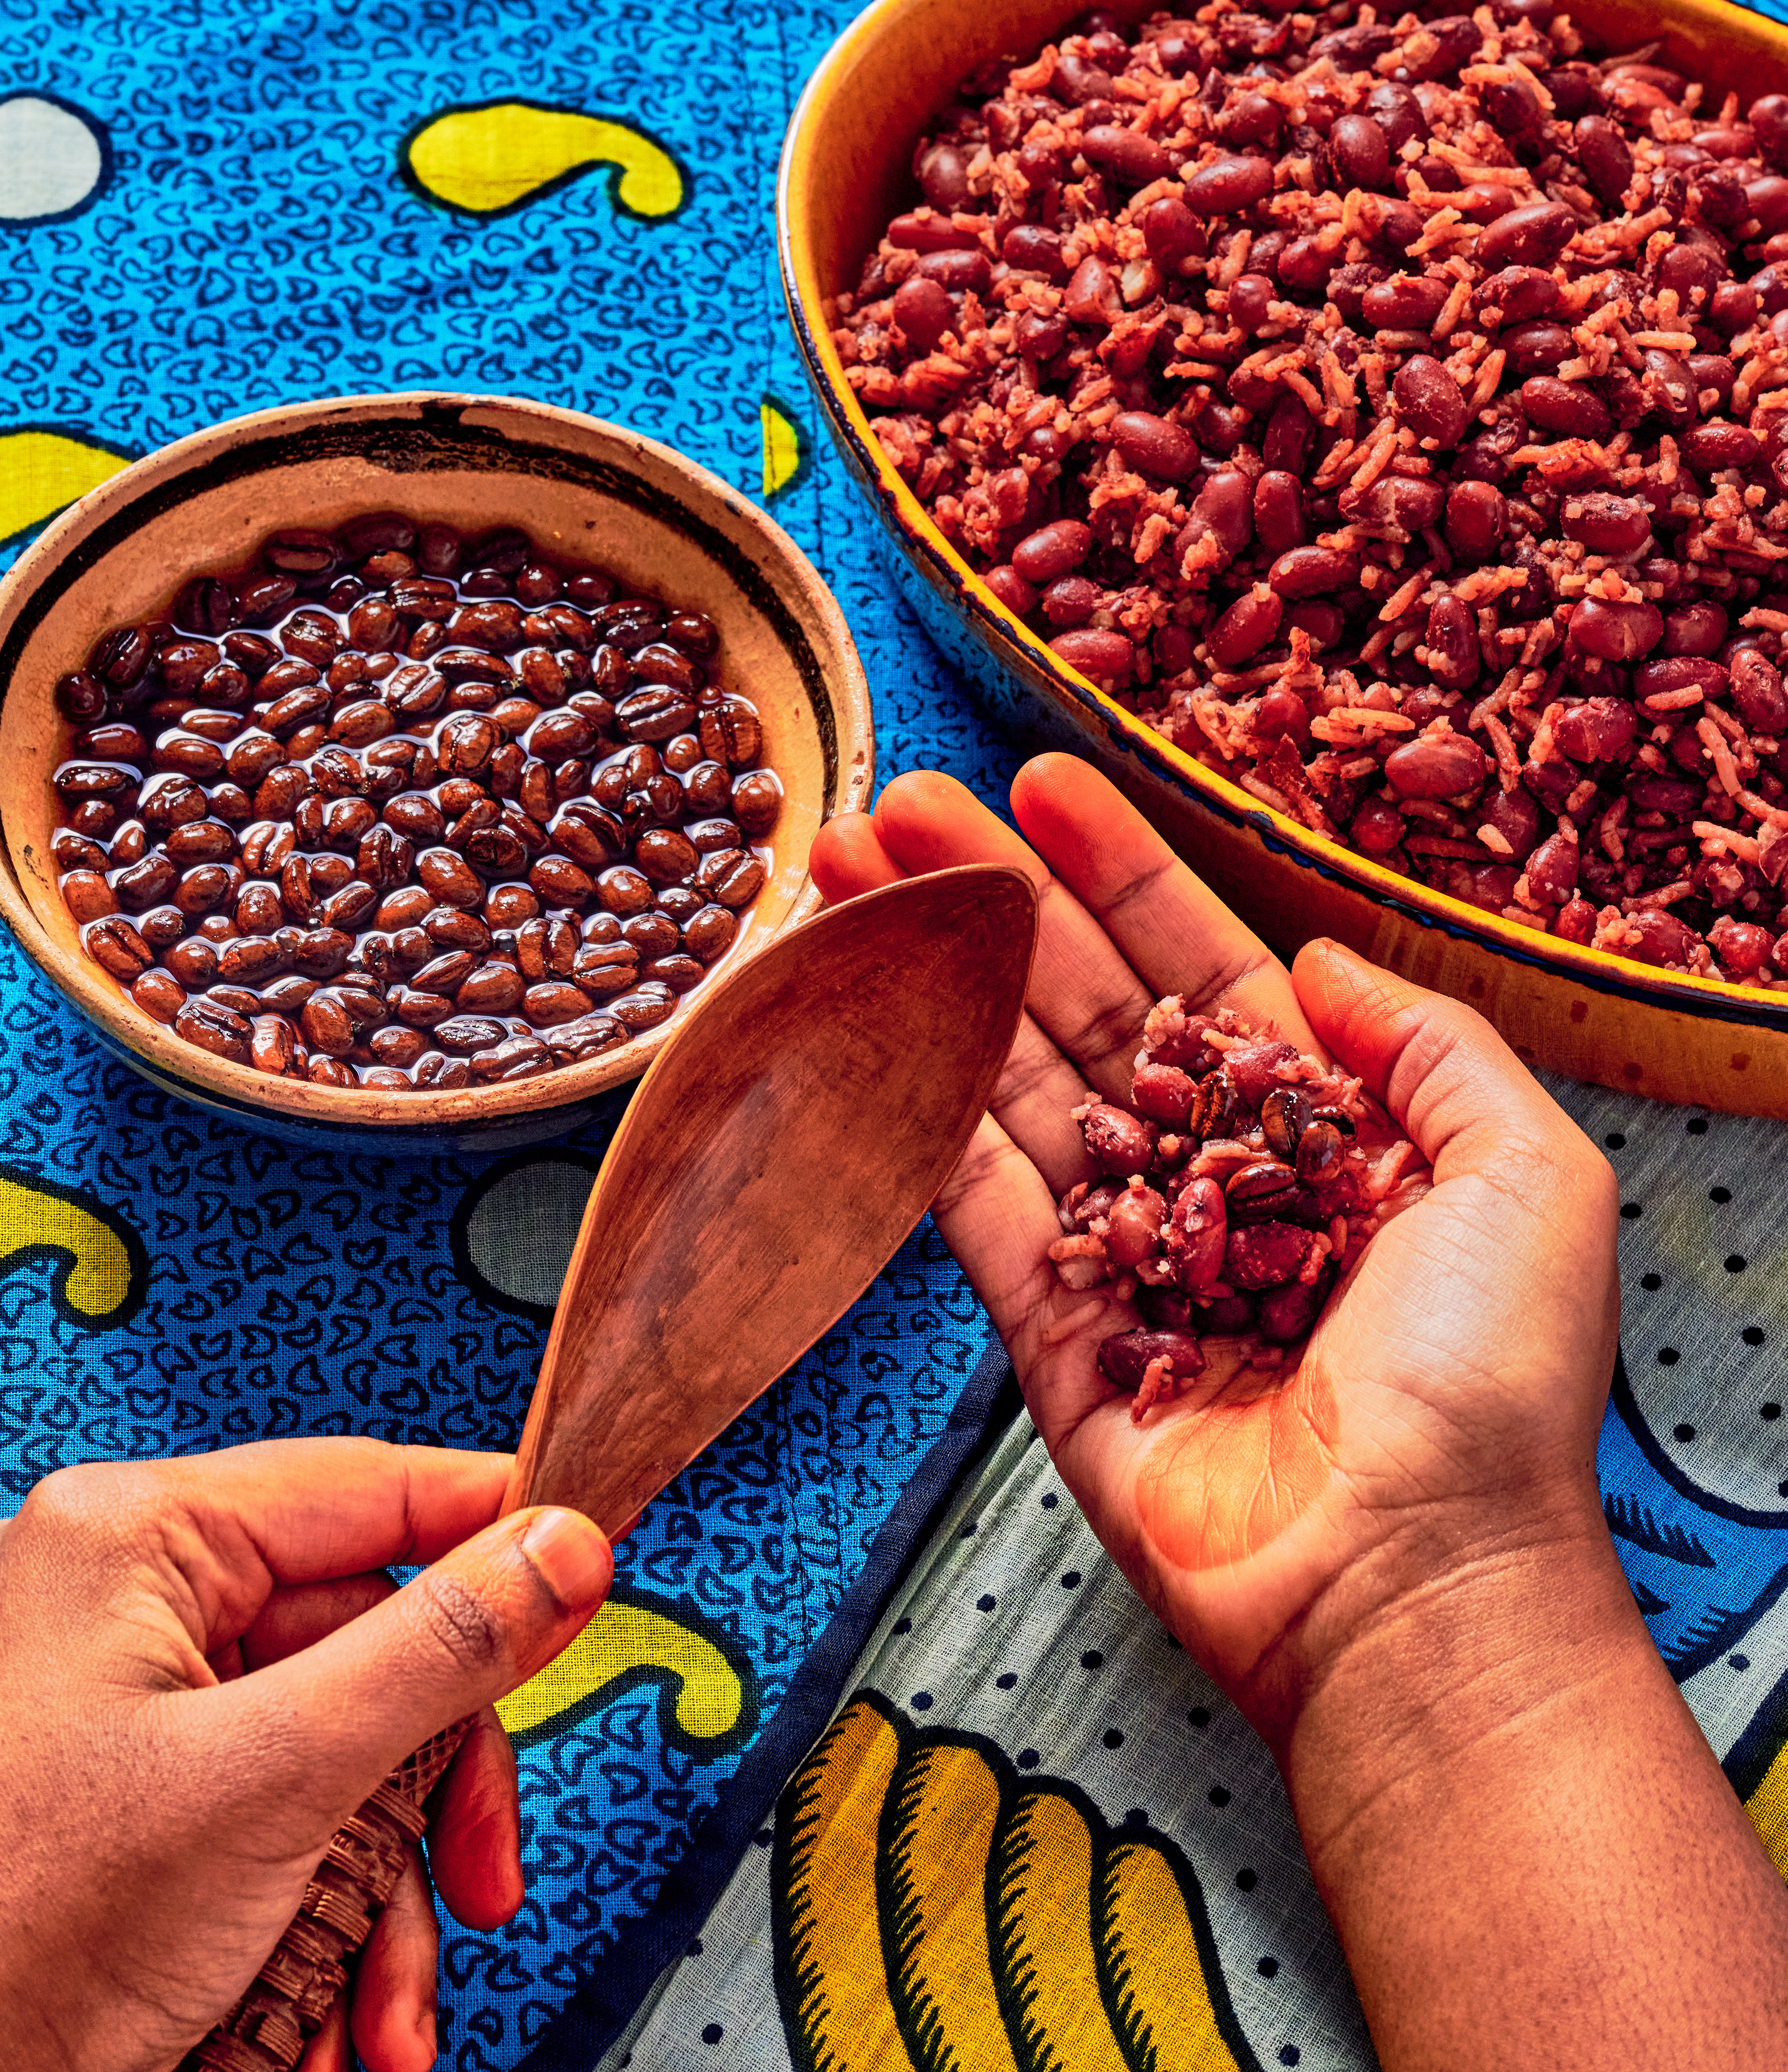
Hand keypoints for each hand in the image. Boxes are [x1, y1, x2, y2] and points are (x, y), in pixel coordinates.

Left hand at [0, 1440, 611, 2071]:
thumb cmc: (5, 1940)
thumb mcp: (277, 1774)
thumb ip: (439, 1647)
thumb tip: (559, 1546)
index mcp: (127, 1539)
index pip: (370, 1489)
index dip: (494, 1533)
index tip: (587, 1572)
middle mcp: (116, 1600)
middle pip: (364, 1649)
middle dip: (425, 1798)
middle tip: (476, 1876)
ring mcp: (113, 1699)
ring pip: (329, 1755)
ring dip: (377, 1894)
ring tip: (380, 2008)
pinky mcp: (120, 1790)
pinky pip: (271, 1815)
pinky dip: (314, 1916)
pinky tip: (324, 2014)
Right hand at [815, 756, 1787, 2069]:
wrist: (1406, 1582)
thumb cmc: (1487, 1385)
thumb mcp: (1524, 1173)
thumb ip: (1430, 1044)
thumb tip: (1315, 961)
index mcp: (1319, 1130)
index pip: (1197, 968)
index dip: (1117, 872)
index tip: (1040, 785)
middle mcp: (1210, 1177)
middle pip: (1075, 1009)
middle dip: (986, 903)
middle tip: (896, 809)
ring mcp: (1120, 1253)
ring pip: (1002, 1086)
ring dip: (921, 984)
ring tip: (843, 885)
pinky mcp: (1051, 1335)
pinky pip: (967, 1206)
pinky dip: (905, 1118)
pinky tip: (851, 1029)